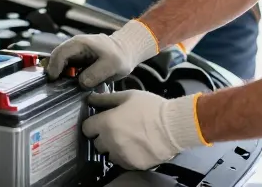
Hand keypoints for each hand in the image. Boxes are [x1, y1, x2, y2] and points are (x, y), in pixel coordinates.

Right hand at [46, 20, 159, 88]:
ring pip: (58, 63)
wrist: (126, 51)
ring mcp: (74, 53)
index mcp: (80, 43)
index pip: (60, 53)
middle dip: (53, 72)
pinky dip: (64, 76)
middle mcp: (73, 46)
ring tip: (60, 87)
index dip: (54, 67)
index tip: (54, 81)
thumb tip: (81, 82)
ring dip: (58, 75)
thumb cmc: (120, 56)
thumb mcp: (112, 65)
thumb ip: (96, 74)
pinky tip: (68, 85)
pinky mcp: (76, 60)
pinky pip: (65, 68)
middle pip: (55, 58)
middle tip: (54, 87)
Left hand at [83, 90, 209, 169]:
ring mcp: (121, 155)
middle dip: (103, 136)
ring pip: (108, 154)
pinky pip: (122, 162)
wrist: (174, 126)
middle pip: (96, 143)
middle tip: (115, 129)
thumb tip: (91, 98)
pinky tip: (135, 146)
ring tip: (127, 139)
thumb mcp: (128, 96)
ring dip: (113, 148)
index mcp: (107, 123)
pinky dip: (125, 156)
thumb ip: (106, 98)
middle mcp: (111, 141)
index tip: (99, 122)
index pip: (87, 128)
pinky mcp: (132, 164)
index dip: (92, 124)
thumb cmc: (152, 108)